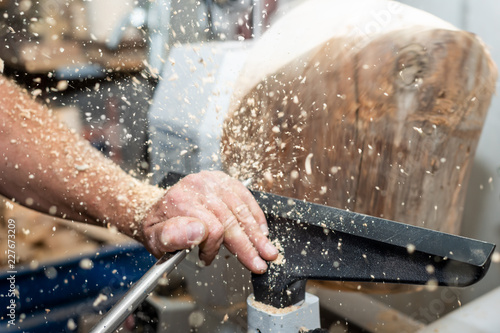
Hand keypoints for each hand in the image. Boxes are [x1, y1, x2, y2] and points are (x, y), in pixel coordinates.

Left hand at [140, 171, 278, 273]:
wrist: (157, 207)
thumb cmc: (159, 226)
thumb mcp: (154, 237)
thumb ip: (171, 236)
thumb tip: (198, 232)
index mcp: (180, 201)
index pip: (210, 227)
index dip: (213, 248)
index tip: (206, 259)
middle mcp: (198, 186)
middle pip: (230, 218)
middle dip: (248, 245)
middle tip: (260, 263)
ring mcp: (212, 180)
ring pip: (241, 209)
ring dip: (257, 234)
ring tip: (268, 251)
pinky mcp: (222, 179)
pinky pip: (245, 196)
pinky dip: (255, 215)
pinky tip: (262, 231)